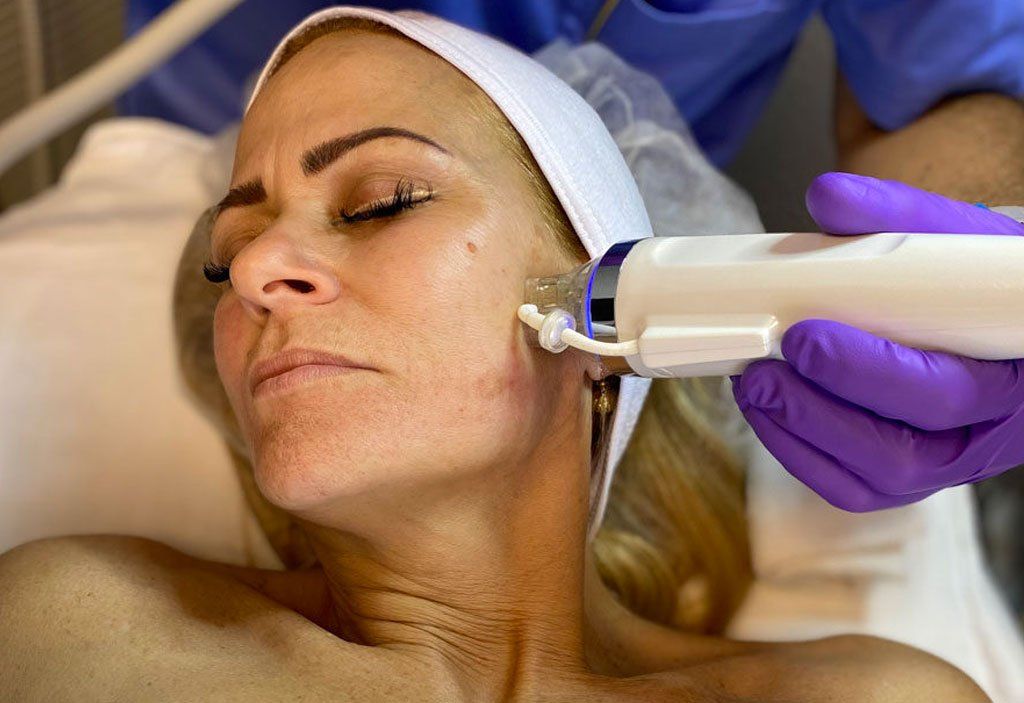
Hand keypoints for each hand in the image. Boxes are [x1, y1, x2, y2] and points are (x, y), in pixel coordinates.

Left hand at [730, 172, 1023, 510]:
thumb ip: (896, 216)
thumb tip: (827, 195)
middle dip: (819, 408)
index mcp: (1012, 373)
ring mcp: (947, 462)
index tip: (807, 334)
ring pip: (874, 478)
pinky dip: (800, 454)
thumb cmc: (981, 282)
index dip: (871, 371)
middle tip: (764, 368)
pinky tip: (768, 412)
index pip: (946, 393)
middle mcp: (985, 433)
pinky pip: (852, 488)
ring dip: (800, 433)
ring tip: (754, 385)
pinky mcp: (908, 474)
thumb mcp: (956, 239)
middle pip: (903, 449)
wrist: (995, 317)